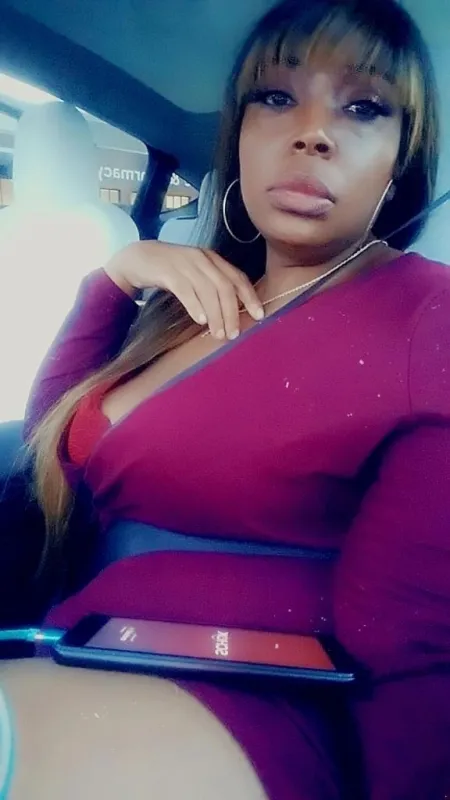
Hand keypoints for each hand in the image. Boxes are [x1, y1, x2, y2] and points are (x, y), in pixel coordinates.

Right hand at [104, 240, 263, 339]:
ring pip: (208, 291)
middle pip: (225, 287)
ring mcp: (185, 264)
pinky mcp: (167, 272)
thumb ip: (213, 286)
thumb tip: (232, 312)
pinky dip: (195, 306)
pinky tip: (201, 320)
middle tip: (233, 333)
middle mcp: (202, 259)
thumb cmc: (171, 270)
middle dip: (232, 312)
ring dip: (216, 315)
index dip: (250, 297)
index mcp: (212, 258)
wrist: (138, 258)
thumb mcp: (196, 274)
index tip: (259, 315)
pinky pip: (185, 290)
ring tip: (218, 333)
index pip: (237, 277)